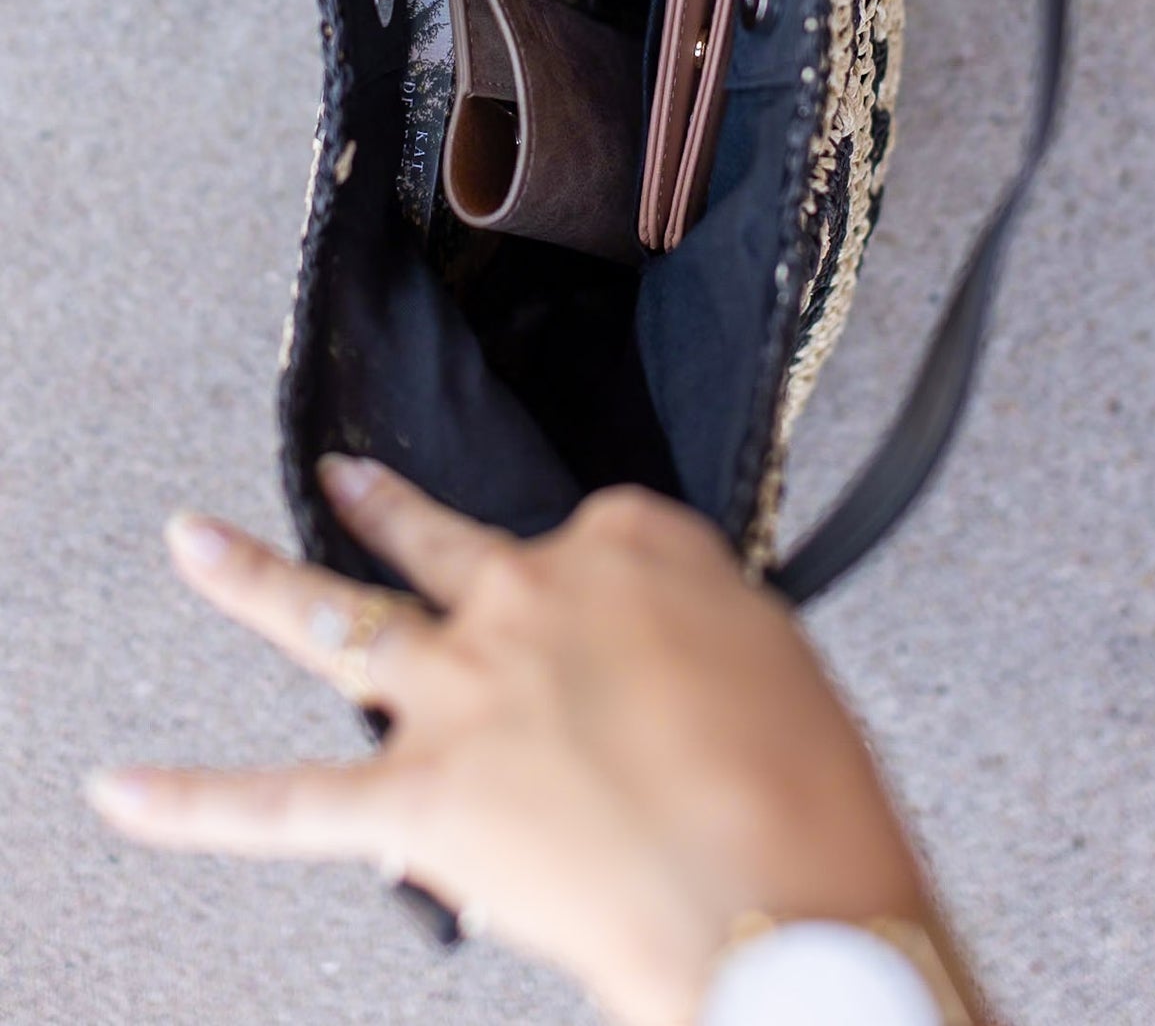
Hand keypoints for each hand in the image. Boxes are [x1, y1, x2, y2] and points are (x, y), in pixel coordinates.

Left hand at [88, 464, 923, 1025]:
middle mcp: (530, 597)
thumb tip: (660, 666)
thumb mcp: (777, 657)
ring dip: (253, 580)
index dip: (588, 588)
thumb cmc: (806, 790)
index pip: (585, 535)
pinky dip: (194, 803)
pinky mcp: (419, 797)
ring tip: (198, 544)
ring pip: (335, 620)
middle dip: (384, 508)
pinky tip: (128, 790)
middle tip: (343, 477)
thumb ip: (694, 634)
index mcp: (631, 547)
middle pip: (440, 539)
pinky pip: (280, 806)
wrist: (778, 898)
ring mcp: (465, 690)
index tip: (600, 614)